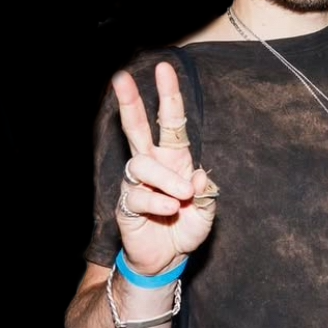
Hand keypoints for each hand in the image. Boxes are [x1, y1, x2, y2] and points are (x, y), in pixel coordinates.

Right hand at [112, 60, 216, 274]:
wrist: (168, 259)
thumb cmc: (186, 227)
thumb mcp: (206, 212)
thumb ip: (206, 194)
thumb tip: (199, 176)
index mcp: (175, 159)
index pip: (170, 121)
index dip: (168, 95)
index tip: (165, 68)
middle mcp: (153, 165)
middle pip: (136, 128)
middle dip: (130, 102)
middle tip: (121, 78)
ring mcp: (137, 183)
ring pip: (141, 165)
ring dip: (165, 179)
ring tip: (181, 197)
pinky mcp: (127, 204)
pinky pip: (138, 195)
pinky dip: (158, 202)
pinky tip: (170, 210)